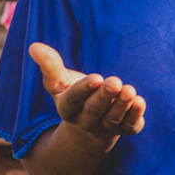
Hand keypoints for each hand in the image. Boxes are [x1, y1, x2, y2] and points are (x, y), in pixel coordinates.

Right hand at [28, 43, 145, 141]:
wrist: (91, 126)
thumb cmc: (77, 96)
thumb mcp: (61, 82)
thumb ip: (51, 66)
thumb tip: (34, 46)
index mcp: (68, 108)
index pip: (74, 99)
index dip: (84, 90)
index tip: (96, 77)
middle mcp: (86, 121)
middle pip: (94, 110)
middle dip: (104, 96)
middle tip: (114, 82)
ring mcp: (106, 127)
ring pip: (113, 118)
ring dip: (121, 105)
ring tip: (129, 90)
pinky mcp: (126, 128)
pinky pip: (130, 125)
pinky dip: (135, 115)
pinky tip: (140, 102)